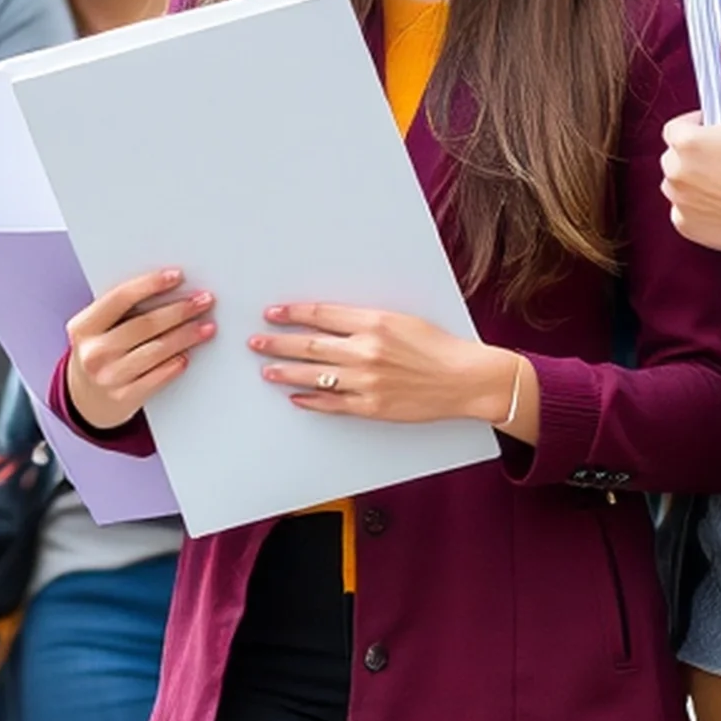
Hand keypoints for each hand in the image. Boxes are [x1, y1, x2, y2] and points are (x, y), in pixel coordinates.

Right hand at [64, 268, 215, 432]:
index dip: (150, 284)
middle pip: (144, 324)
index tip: (178, 275)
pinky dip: (175, 364)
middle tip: (204, 300)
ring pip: (155, 350)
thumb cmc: (99, 354)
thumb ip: (121, 311)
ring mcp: (108, 378)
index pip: (120, 298)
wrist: (86, 401)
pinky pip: (157, 378)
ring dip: (186, 336)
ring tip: (207, 326)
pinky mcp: (124, 398)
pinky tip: (188, 355)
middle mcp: (93, 353)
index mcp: (83, 327)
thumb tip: (170, 288)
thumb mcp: (96, 330)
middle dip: (179, 310)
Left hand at [251, 303, 533, 436]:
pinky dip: (311, 400)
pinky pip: (333, 404)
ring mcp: (367, 382)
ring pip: (315, 376)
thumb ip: (364, 320)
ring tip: (266, 369)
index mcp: (374, 322)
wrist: (464, 378)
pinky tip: (295, 397)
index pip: (321, 316)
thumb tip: (326, 320)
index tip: (272, 313)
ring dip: (286, 372)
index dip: (293, 314)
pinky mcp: (372, 407)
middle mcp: (366, 351)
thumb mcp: (401, 319)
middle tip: (255, 341)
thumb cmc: (437, 345)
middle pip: (310, 345)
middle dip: (278, 343)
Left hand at [660, 27, 720, 254]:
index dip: (701, 128)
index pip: (678, 128)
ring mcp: (676, 201)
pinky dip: (698, 207)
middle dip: (697, 154)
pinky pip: (683, 210)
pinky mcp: (685, 226)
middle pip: (676, 155)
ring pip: (679, 182)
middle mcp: (671, 172)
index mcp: (683, 141)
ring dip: (696, 179)